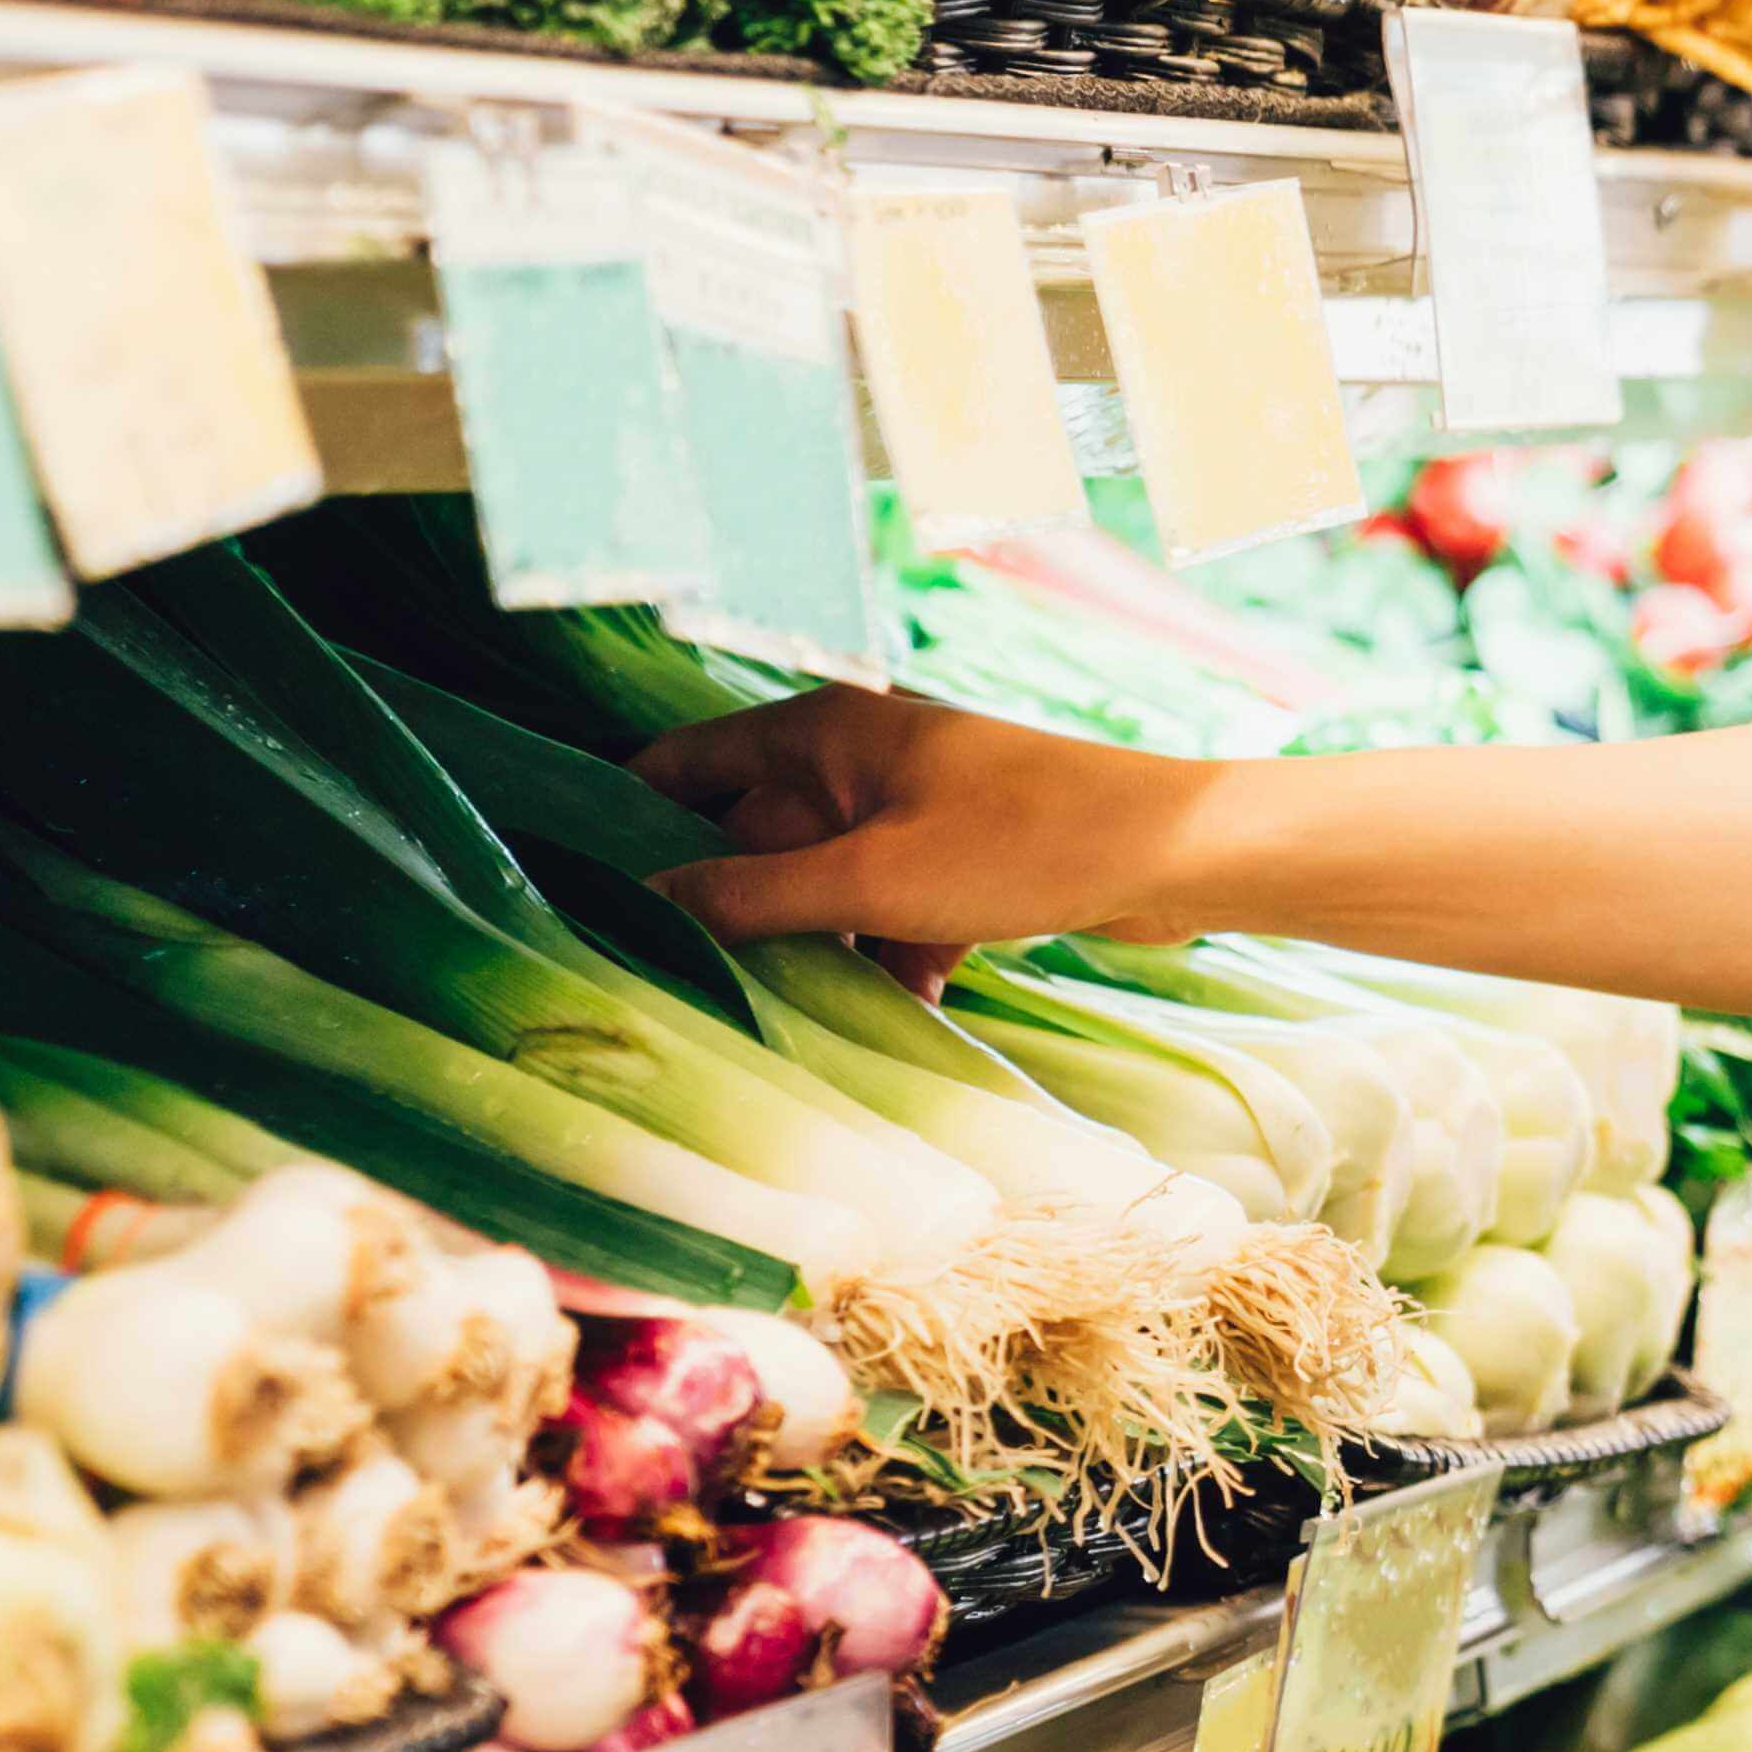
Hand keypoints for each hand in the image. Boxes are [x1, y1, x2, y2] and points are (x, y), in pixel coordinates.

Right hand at [635, 688, 1225, 972]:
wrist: (1176, 855)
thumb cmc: (1023, 842)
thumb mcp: (870, 879)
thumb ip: (751, 897)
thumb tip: (644, 904)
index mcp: (819, 732)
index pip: (684, 765)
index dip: (628, 819)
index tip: (574, 887)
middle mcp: (856, 761)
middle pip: (751, 839)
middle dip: (725, 910)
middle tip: (666, 985)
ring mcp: (912, 813)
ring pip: (824, 889)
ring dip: (813, 950)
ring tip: (775, 1019)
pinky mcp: (963, 864)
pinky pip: (895, 916)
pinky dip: (894, 961)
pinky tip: (901, 1016)